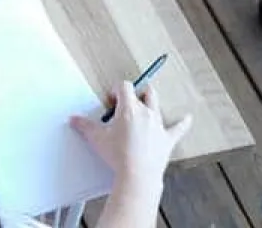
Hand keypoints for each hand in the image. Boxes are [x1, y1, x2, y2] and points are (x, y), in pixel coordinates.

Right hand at [71, 82, 193, 188]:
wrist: (137, 175)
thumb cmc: (119, 156)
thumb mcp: (97, 139)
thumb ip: (85, 126)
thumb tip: (74, 120)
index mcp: (129, 109)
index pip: (124, 87)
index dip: (116, 90)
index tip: (111, 99)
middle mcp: (146, 112)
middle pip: (143, 92)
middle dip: (135, 94)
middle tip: (126, 103)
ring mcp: (158, 125)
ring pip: (157, 105)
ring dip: (151, 102)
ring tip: (147, 101)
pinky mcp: (166, 139)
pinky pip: (178, 128)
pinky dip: (183, 123)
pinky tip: (187, 118)